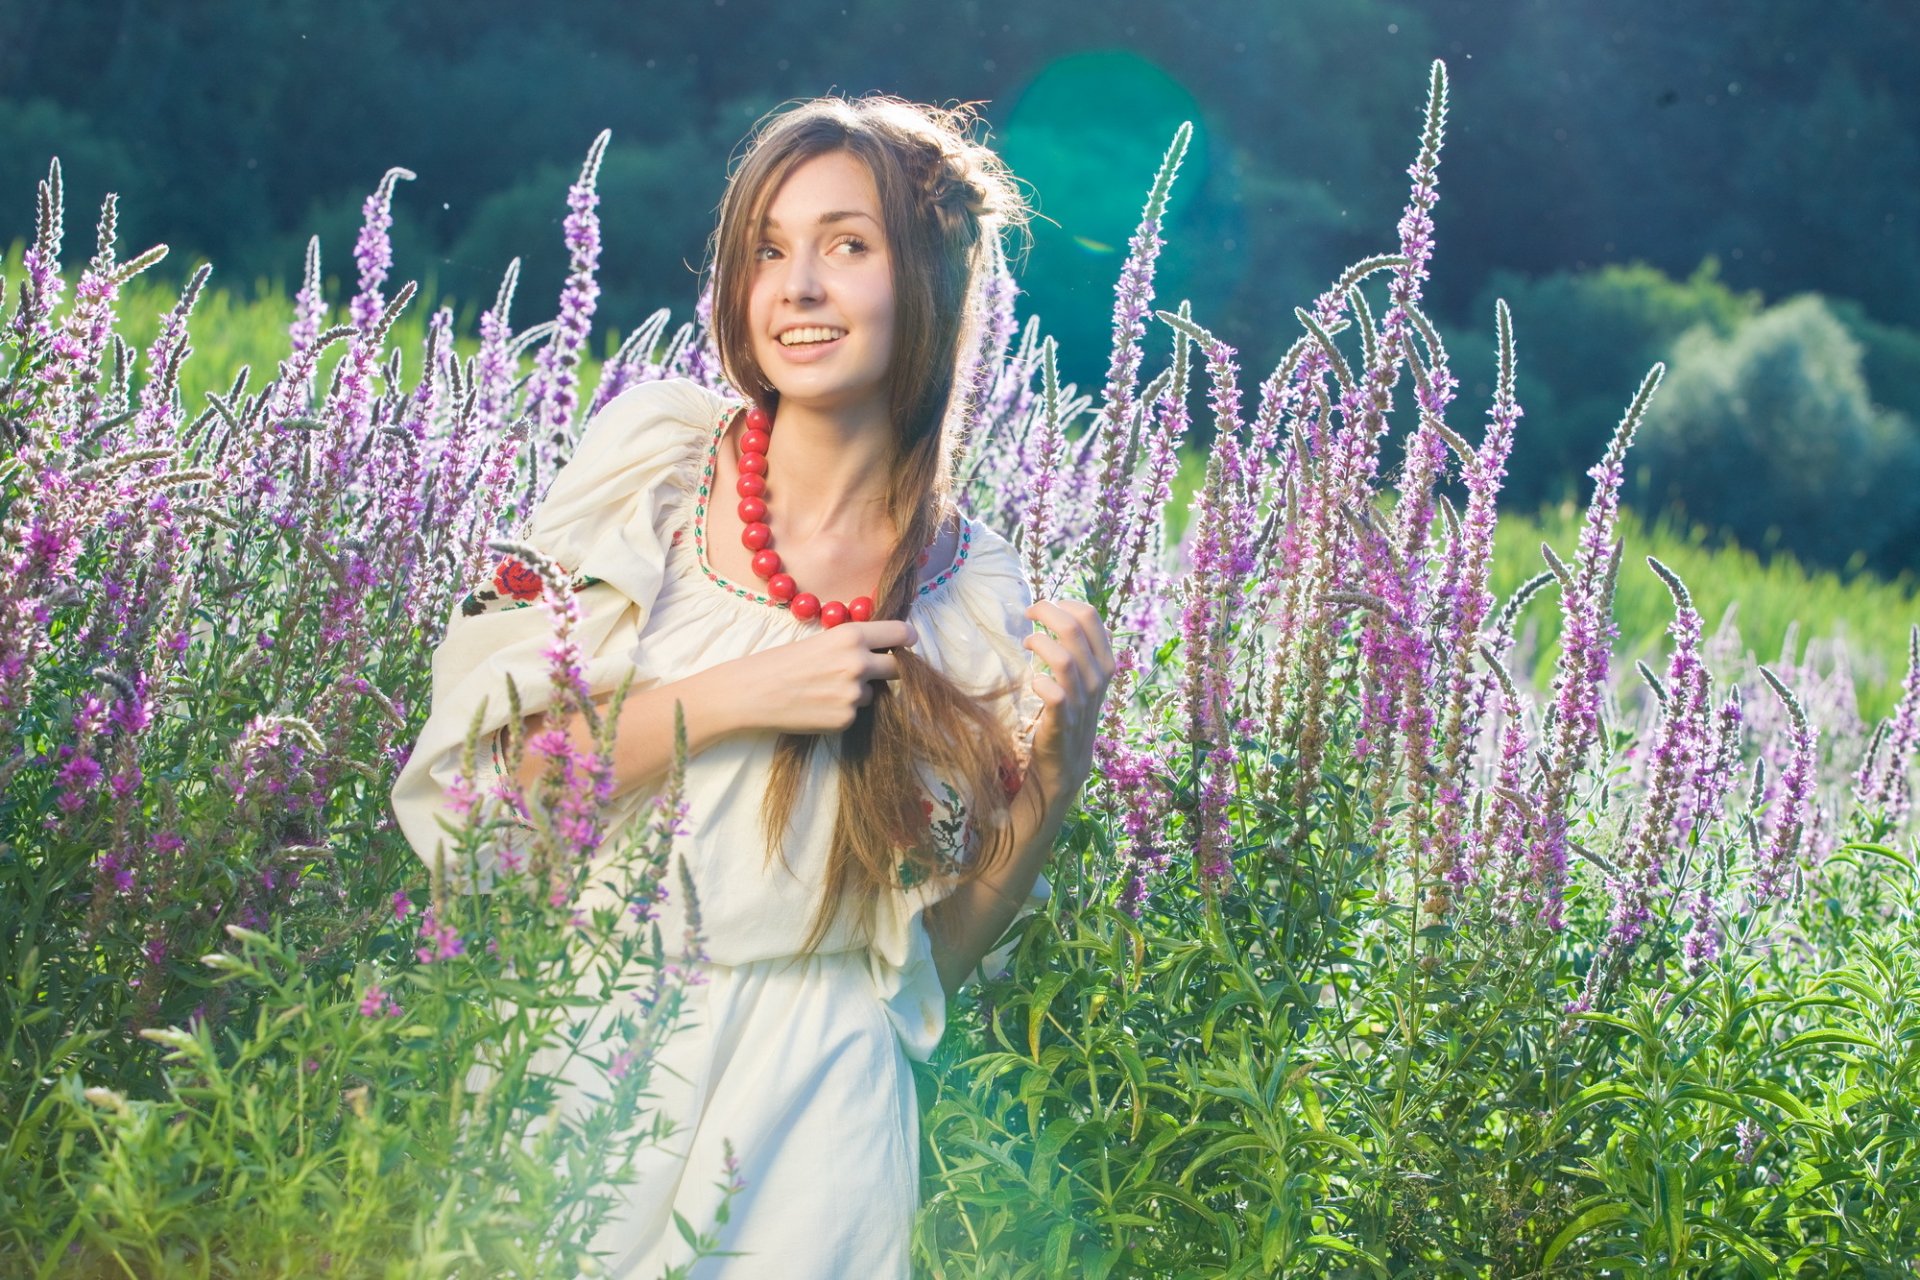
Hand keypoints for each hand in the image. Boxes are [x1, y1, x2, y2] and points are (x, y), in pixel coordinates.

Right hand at [740, 619, 917, 734]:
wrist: (750, 693)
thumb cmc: (780, 662)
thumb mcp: (821, 640)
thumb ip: (854, 644)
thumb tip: (884, 651)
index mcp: (851, 635)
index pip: (902, 633)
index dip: (906, 639)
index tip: (907, 643)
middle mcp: (858, 663)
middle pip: (899, 668)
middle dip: (889, 669)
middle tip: (871, 670)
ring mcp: (854, 694)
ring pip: (874, 692)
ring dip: (859, 691)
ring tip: (824, 689)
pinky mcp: (846, 719)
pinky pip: (856, 713)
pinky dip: (843, 710)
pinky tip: (818, 705)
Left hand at [1020, 599, 1116, 813]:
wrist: (1068, 761)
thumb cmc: (1070, 711)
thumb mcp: (1084, 677)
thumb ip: (1080, 647)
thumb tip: (1064, 610)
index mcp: (1104, 662)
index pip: (1090, 617)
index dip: (1064, 603)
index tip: (1045, 606)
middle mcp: (1097, 679)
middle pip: (1074, 629)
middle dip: (1047, 612)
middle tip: (1028, 613)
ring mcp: (1082, 702)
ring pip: (1065, 659)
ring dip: (1040, 643)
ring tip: (1026, 643)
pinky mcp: (1063, 723)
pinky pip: (1056, 695)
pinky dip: (1041, 683)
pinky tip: (1033, 681)